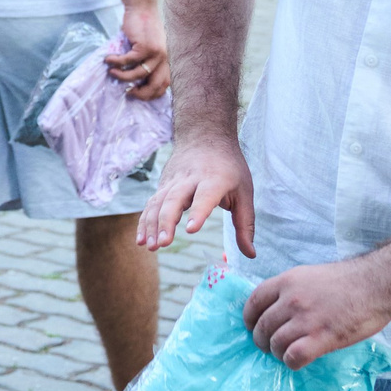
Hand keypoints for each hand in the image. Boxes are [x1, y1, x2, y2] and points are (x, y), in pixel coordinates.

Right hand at [103, 5, 168, 99]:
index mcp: (165, 59)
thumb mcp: (148, 45)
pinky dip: (116, 62)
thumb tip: (129, 77)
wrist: (142, 7)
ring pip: (138, 74)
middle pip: (156, 84)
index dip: (153, 93)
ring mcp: (155, 53)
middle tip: (128, 92)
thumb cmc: (142, 26)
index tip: (139, 93)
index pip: (165, 83)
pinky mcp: (144, 46)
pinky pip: (128, 61)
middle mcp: (164, 58)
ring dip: (123, 77)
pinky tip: (108, 60)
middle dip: (142, 93)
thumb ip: (144, 59)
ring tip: (112, 73)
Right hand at [137, 135, 255, 254]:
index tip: (191, 230)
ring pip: (158, 202)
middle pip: (174, 199)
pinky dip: (144, 222)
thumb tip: (250, 255)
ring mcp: (173, 181)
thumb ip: (245, 224)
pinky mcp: (163, 185)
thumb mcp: (244, 192)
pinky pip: (151, 204)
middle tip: (163, 243)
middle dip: (167, 221)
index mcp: (215, 179)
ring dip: (152, 225)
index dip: (198, 212)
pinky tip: (140, 240)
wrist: (205, 135)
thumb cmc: (229, 167)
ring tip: (151, 247)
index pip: (205, 196)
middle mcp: (190, 179)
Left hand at [244, 260, 390, 368]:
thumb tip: (278, 310)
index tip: (252, 328)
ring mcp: (306, 319)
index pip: (253, 302)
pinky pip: (294, 356)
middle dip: (261, 341)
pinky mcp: (322, 337)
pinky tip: (299, 360)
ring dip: (277, 353)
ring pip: (275, 343)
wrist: (377, 283)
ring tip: (285, 355)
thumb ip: (291, 290)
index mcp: (287, 281)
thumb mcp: (310, 276)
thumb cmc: (348, 280)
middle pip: (261, 326)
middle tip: (269, 347)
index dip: (248, 319)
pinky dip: (292, 362)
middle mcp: (291, 300)